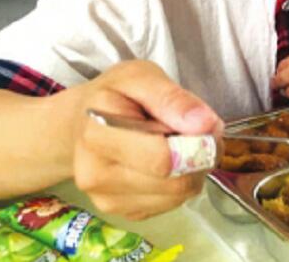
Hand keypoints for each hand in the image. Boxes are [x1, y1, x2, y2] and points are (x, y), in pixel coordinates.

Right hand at [72, 60, 221, 220]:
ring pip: (179, 196)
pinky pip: (172, 205)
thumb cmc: (116, 95)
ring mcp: (107, 200)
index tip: (205, 123)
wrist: (83, 122)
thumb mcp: (140, 76)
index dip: (196, 142)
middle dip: (200, 156)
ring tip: (180, 144)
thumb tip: (205, 124)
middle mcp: (95, 175)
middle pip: (175, 182)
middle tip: (199, 132)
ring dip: (194, 170)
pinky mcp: (124, 213)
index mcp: (98, 135)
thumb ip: (173, 97)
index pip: (162, 158)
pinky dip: (182, 183)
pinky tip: (168, 163)